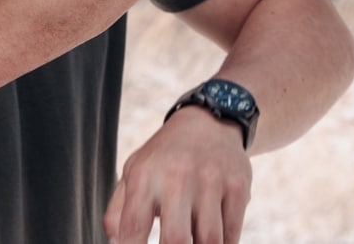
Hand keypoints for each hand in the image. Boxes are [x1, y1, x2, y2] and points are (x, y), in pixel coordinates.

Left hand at [104, 106, 252, 243]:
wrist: (209, 121)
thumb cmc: (165, 157)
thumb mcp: (134, 172)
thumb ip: (117, 211)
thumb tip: (115, 243)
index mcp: (145, 175)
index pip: (133, 227)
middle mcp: (177, 175)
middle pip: (176, 239)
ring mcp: (211, 180)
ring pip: (209, 241)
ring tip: (192, 242)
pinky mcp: (238, 186)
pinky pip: (232, 235)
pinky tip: (212, 240)